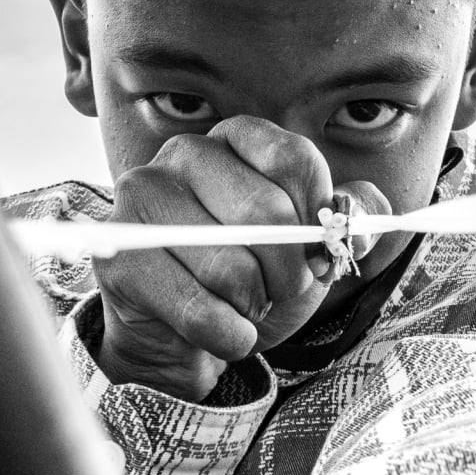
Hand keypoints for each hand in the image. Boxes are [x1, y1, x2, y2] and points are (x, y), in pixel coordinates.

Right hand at [92, 117, 385, 400]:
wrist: (189, 336)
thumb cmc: (252, 277)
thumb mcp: (311, 244)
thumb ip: (350, 220)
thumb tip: (355, 220)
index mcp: (235, 138)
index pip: (295, 160)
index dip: (317, 218)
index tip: (315, 249)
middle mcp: (184, 154)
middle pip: (265, 213)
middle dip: (289, 272)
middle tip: (280, 291)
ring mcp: (142, 199)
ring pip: (230, 267)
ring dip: (254, 307)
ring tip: (242, 306)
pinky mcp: (120, 256)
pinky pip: (197, 309)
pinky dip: (228, 336)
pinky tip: (222, 333)